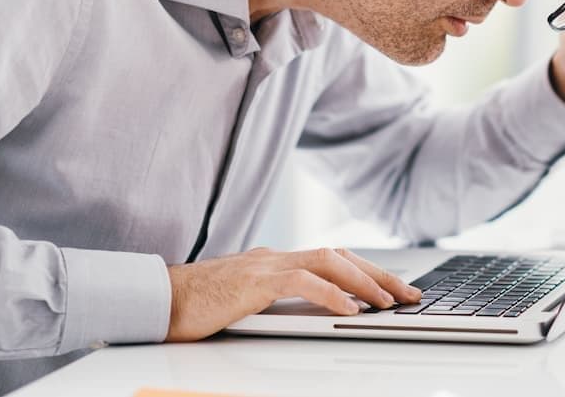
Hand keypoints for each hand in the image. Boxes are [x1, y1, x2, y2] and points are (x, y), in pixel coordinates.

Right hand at [165, 246, 421, 341]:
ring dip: (364, 281)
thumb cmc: (193, 307)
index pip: (333, 258)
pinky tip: (350, 308)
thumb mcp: (243, 301)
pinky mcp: (253, 282)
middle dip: (379, 275)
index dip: (367, 271)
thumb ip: (273, 297)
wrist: (155, 301)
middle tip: (409, 294)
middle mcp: (275, 257)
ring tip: (388, 301)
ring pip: (328, 262)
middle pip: (340, 256)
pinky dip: (330, 293)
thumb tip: (309, 307)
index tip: (394, 288)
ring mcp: (265, 265)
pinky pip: (301, 283)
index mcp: (275, 261)